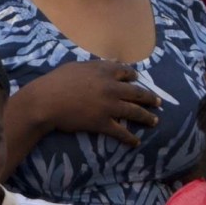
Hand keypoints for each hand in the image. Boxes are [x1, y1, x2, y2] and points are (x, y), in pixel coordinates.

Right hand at [21, 60, 159, 145]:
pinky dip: (130, 137)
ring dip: (147, 117)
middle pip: (137, 92)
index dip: (134, 76)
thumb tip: (107, 63)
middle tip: (158, 102)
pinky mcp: (103, 122)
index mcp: (104, 71)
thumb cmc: (56, 81)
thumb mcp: (77, 66)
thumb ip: (94, 65)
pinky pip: (121, 131)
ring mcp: (109, 105)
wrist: (46, 100)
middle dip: (150, 98)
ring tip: (155, 121)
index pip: (126, 72)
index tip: (138, 79)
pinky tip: (136, 141)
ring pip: (134, 111)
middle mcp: (112, 87)